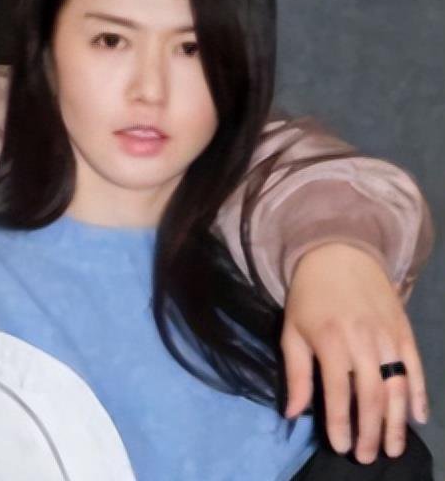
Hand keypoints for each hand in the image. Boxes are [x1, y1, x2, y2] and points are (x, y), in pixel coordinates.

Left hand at [282, 243, 427, 462]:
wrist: (339, 254)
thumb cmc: (309, 297)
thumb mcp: (292, 332)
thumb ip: (296, 374)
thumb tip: (294, 413)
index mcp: (330, 342)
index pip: (337, 392)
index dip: (340, 423)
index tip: (341, 447)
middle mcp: (363, 342)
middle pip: (371, 396)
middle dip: (370, 431)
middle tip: (367, 456)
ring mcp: (388, 337)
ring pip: (397, 387)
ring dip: (396, 421)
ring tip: (392, 448)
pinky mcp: (405, 332)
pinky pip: (416, 368)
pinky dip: (419, 394)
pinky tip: (418, 418)